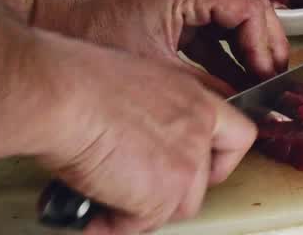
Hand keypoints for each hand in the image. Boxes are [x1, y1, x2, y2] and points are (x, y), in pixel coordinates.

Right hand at [0, 0, 257, 234]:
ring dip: (141, 211)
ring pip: (175, 208)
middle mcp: (199, 130)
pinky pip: (142, 224)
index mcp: (195, 98)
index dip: (219, 160)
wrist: (65, 95)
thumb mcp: (136, 88)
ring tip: (107, 199)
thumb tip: (140, 148)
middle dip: (169, 194)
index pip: (237, 135)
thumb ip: (154, 119)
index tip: (200, 169)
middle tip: (135, 190)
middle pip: (203, 182)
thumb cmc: (81, 82)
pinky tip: (94, 209)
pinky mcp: (163, 194)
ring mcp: (186, 164)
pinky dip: (115, 223)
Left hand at [32, 0, 288, 90]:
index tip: (267, 75)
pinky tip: (227, 81)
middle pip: (247, 7)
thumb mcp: (156, 71)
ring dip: (245, 50)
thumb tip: (237, 107)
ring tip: (256, 82)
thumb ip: (203, 86)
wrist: (41, 31)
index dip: (266, 43)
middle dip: (263, 45)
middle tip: (272, 79)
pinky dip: (222, 53)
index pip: (250, 6)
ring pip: (231, 18)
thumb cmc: (88, 41)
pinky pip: (208, 29)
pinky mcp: (166, 11)